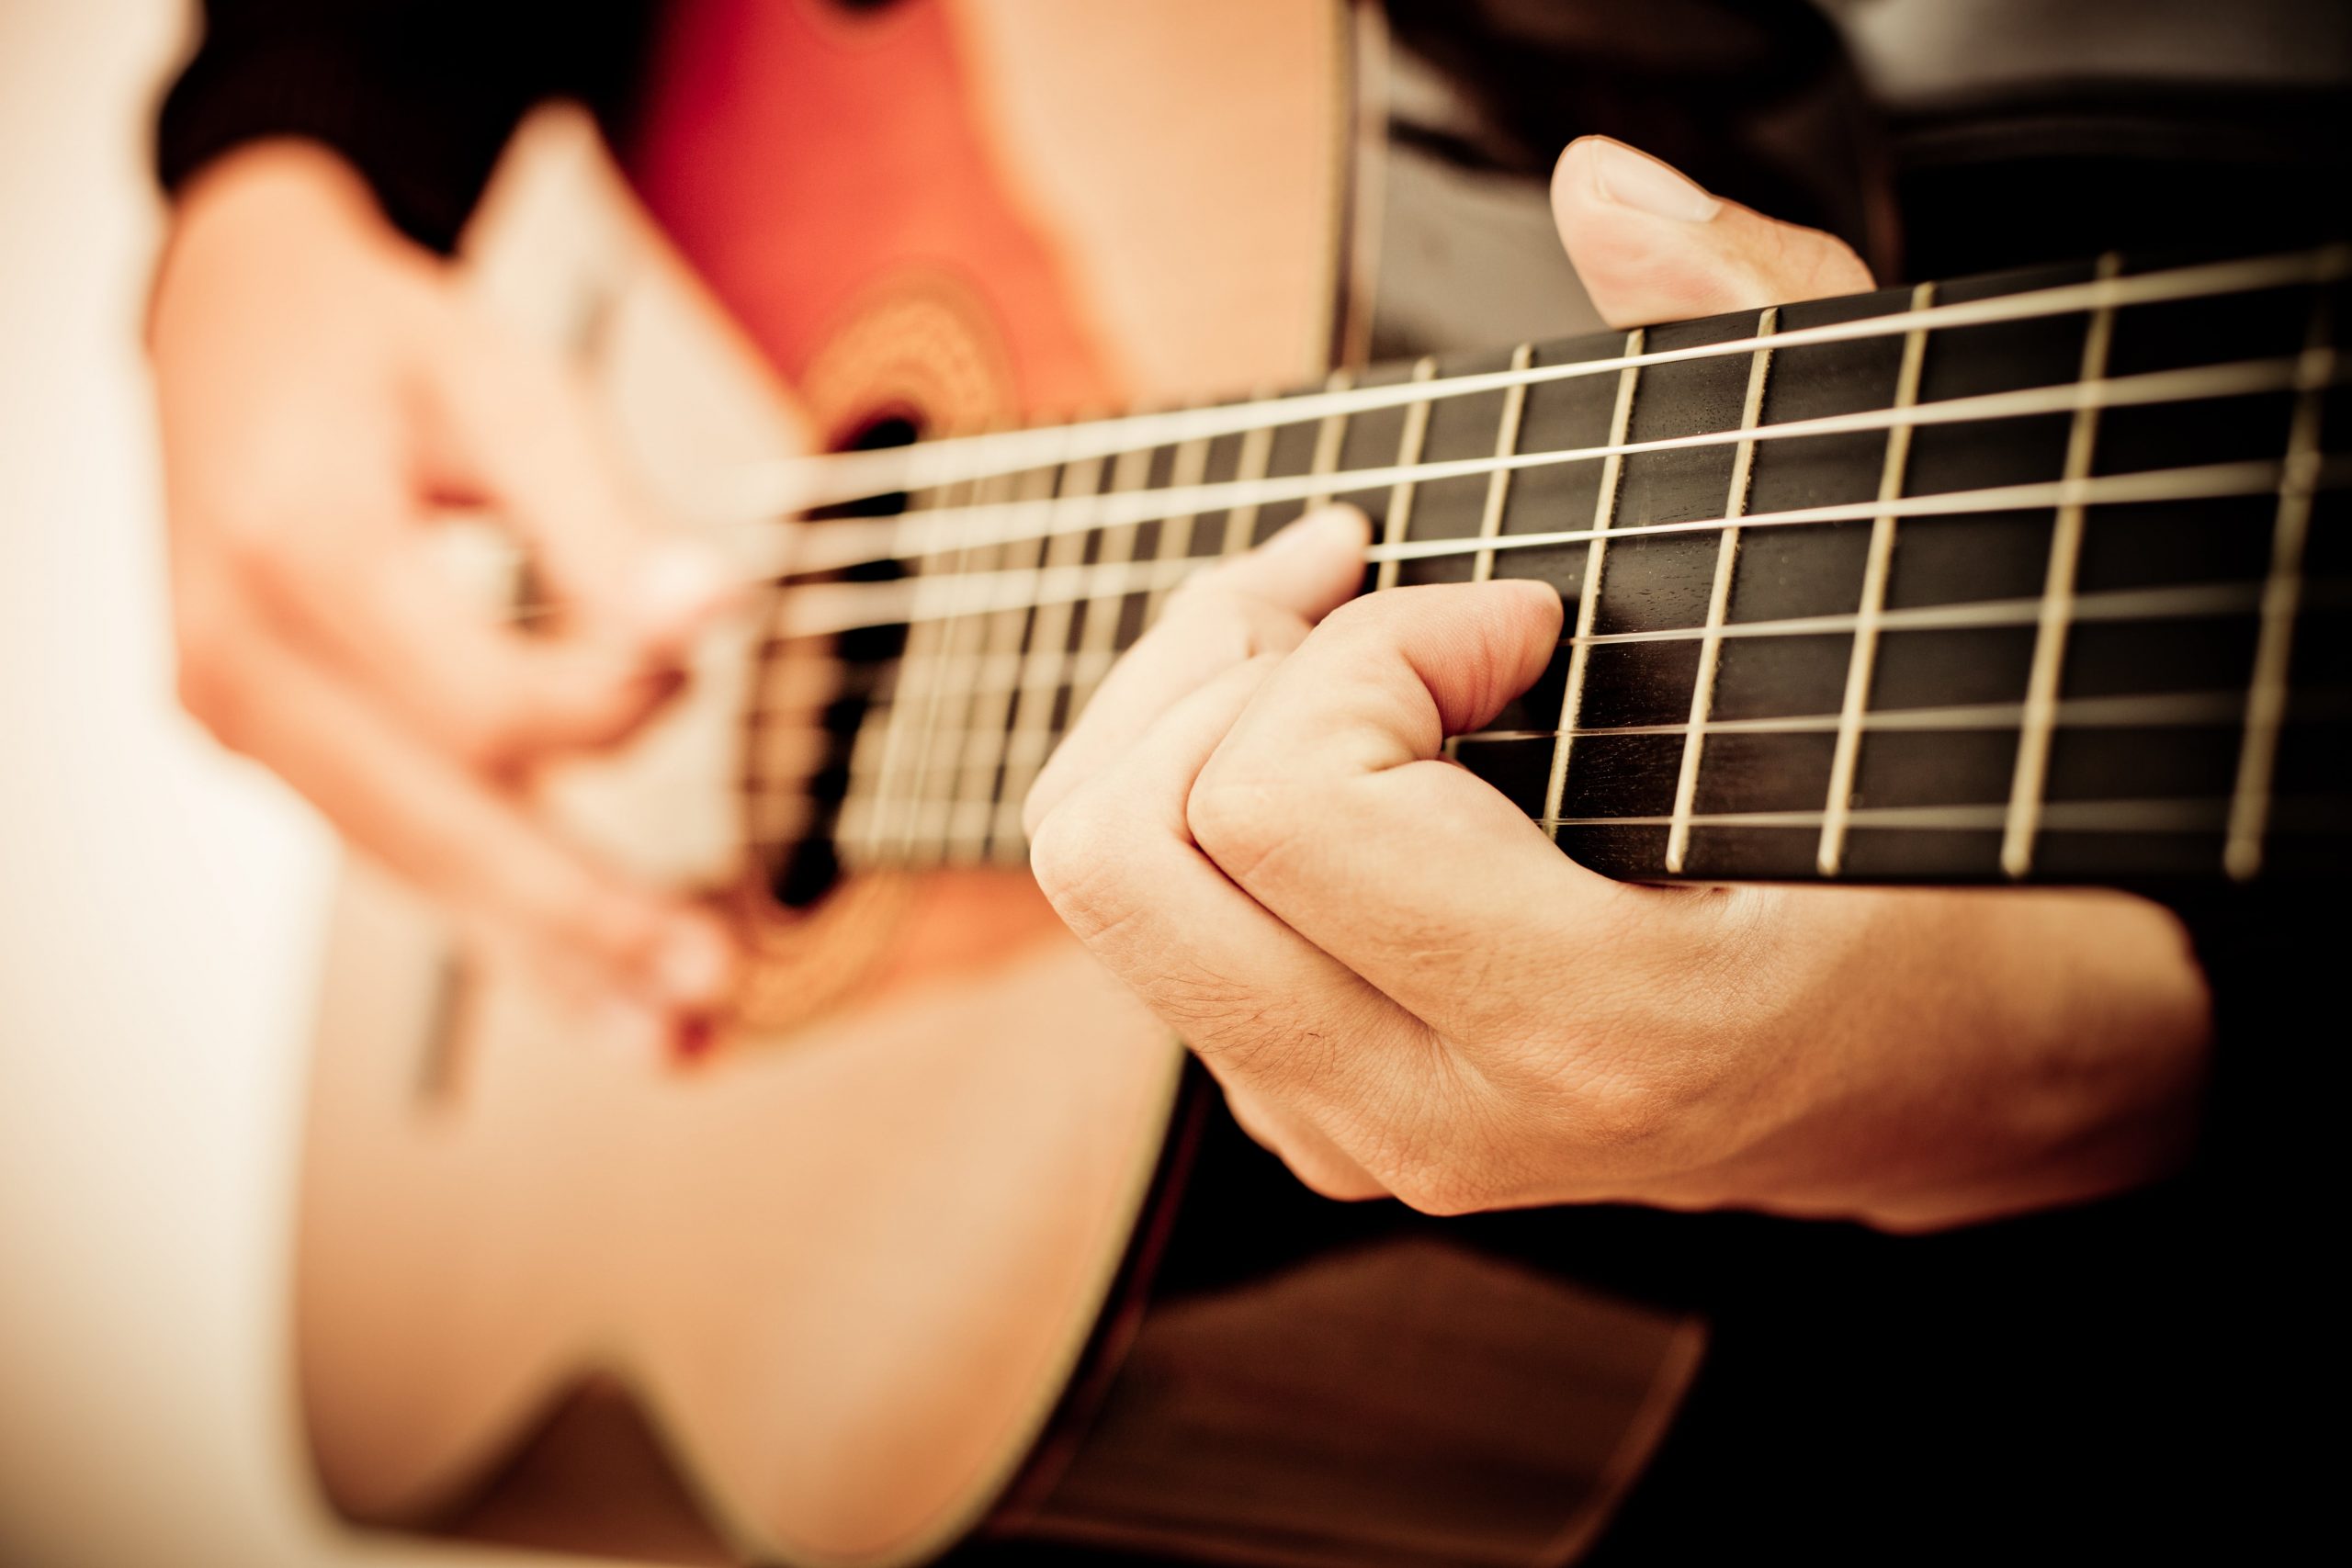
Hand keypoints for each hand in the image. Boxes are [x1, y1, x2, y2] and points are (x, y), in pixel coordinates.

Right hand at [150, 142, 736, 1039]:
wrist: (236, 321)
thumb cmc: (374, 347)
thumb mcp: (505, 385)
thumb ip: (608, 517)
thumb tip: (714, 616)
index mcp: (298, 547)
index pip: (480, 703)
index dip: (611, 709)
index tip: (686, 659)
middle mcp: (241, 658)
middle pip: (437, 826)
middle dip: (582, 914)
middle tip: (707, 977)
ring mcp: (239, 718)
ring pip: (412, 868)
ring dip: (545, 961)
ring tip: (672, 1033)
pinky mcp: (270, 748)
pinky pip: (393, 852)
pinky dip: (492, 925)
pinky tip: (585, 985)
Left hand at [1024, 138, 2212, 1229]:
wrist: (1957, 1076)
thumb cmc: (1943, 850)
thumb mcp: (1903, 593)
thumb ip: (1775, 353)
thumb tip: (1603, 196)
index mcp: (1592, 1021)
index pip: (1288, 802)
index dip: (1372, 639)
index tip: (1515, 608)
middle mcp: (1439, 1112)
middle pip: (1125, 856)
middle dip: (1216, 655)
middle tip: (1351, 578)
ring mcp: (1361, 1133)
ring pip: (1105, 891)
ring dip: (1187, 710)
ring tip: (1335, 635)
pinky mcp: (1317, 1113)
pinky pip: (1149, 929)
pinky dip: (1197, 790)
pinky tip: (1334, 739)